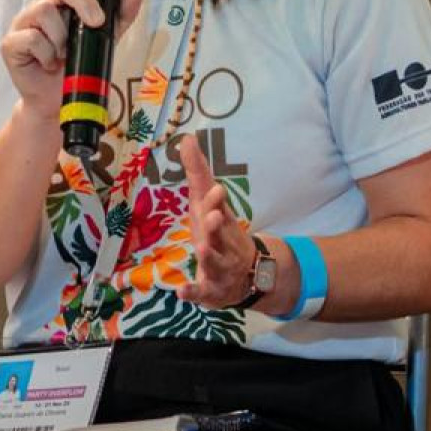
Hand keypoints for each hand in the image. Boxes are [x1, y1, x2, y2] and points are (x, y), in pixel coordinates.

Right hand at [0, 0, 143, 115]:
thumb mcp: (106, 37)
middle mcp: (40, 5)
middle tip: (96, 22)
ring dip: (62, 36)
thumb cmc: (79, 65)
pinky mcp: (11, 44)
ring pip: (44, 9)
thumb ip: (120, 15)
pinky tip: (49, 63)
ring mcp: (23, 23)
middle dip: (83, 0)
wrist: (60, 101)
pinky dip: (47, 54)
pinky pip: (32, 37)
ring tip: (63, 53)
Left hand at [175, 134, 263, 309]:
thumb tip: (186, 138)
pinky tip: (181, 292)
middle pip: (220, 234)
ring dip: (210, 255)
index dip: (215, 200)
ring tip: (203, 248)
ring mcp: (219, 267)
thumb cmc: (220, 233)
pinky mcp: (211, 289)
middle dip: (216, 225)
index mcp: (220, 221)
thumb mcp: (208, 204)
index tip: (215, 190)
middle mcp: (222, 242)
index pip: (218, 208)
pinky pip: (202, 292)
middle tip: (212, 216)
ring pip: (216, 262)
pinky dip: (193, 292)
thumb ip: (197, 173)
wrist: (249, 274)